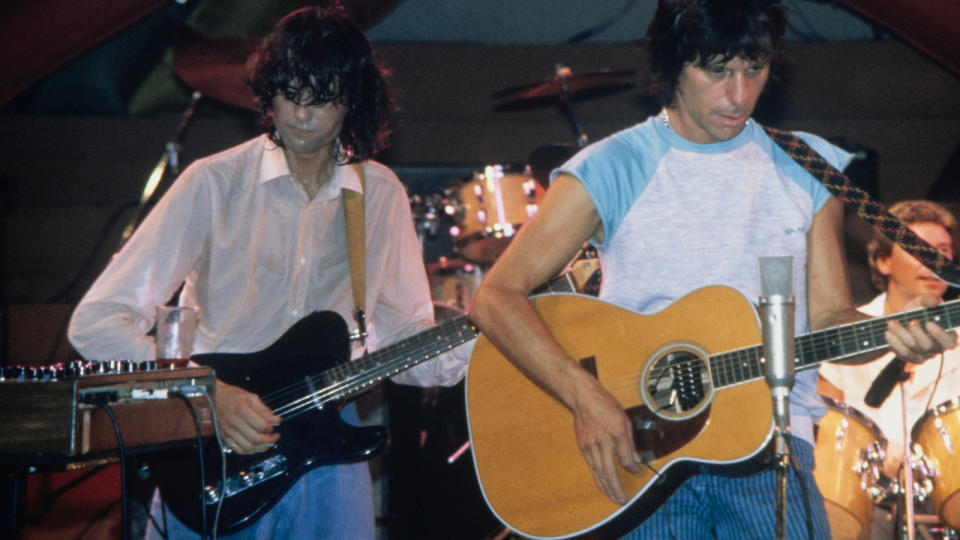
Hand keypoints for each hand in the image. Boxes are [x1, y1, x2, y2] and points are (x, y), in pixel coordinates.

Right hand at [214, 379, 281, 453]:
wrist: (212, 397)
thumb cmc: (231, 396)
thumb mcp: (250, 397)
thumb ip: (264, 410)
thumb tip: (276, 420)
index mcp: (242, 409)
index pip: (261, 425)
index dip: (271, 428)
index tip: (274, 426)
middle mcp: (234, 422)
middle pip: (255, 438)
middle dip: (269, 440)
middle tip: (275, 437)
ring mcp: (228, 431)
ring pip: (247, 447)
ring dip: (261, 448)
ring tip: (268, 444)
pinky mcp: (224, 437)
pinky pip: (238, 449)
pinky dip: (249, 451)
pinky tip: (256, 447)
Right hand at [570, 374, 644, 504]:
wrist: (583, 397)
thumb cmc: (605, 405)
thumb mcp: (624, 420)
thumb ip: (630, 442)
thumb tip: (636, 460)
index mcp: (616, 433)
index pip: (626, 459)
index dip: (633, 468)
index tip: (637, 470)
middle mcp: (603, 441)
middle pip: (610, 471)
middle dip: (617, 488)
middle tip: (623, 500)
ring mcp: (591, 445)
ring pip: (599, 472)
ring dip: (607, 488)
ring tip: (614, 498)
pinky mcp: (583, 447)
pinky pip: (592, 467)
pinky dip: (598, 479)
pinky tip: (603, 486)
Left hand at [885, 293, 956, 363]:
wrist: (897, 321)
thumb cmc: (914, 311)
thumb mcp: (920, 302)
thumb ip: (928, 299)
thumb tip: (935, 302)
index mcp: (946, 335)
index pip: (949, 341)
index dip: (940, 334)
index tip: (928, 323)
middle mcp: (936, 348)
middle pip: (928, 346)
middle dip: (917, 333)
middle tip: (911, 321)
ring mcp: (923, 355)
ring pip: (913, 349)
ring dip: (901, 334)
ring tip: (892, 322)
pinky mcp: (910, 358)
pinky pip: (902, 354)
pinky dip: (894, 342)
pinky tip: (888, 333)